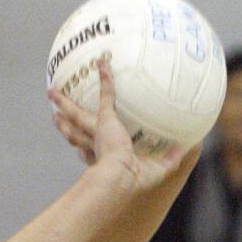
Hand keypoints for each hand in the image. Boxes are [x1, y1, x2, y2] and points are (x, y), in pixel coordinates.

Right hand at [48, 58, 200, 196]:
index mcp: (101, 159)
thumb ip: (170, 159)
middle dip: (64, 125)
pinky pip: (106, 93)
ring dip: (64, 103)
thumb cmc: (134, 181)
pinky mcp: (104, 120)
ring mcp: (96, 131)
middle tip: (55, 116)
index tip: (82, 148)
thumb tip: (189, 147)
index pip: (89, 152)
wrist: (119, 177)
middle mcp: (93, 144)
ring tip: (52, 91)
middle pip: (74, 133)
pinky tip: (103, 61)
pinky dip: (105, 76)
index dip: (84, 149)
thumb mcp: (157, 171)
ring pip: (76, 115)